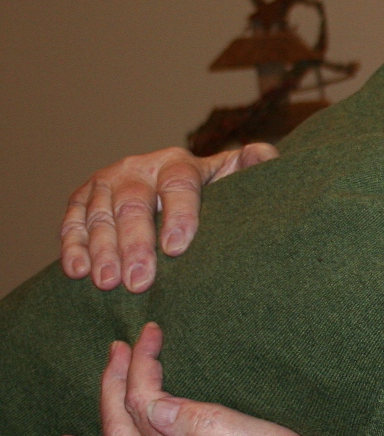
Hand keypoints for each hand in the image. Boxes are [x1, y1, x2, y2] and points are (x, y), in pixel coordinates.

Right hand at [61, 143, 277, 292]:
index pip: (179, 185)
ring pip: (101, 215)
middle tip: (140, 281)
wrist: (177, 185)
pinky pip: (73, 220)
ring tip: (108, 283)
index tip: (177, 248)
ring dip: (102, 250)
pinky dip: (73, 244)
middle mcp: (139, 168)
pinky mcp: (84, 198)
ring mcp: (108, 182)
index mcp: (179, 164)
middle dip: (136, 244)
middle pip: (135, 205)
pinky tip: (77, 270)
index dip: (178, 215)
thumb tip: (258, 153)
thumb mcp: (235, 178)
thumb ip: (254, 167)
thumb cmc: (212, 191)